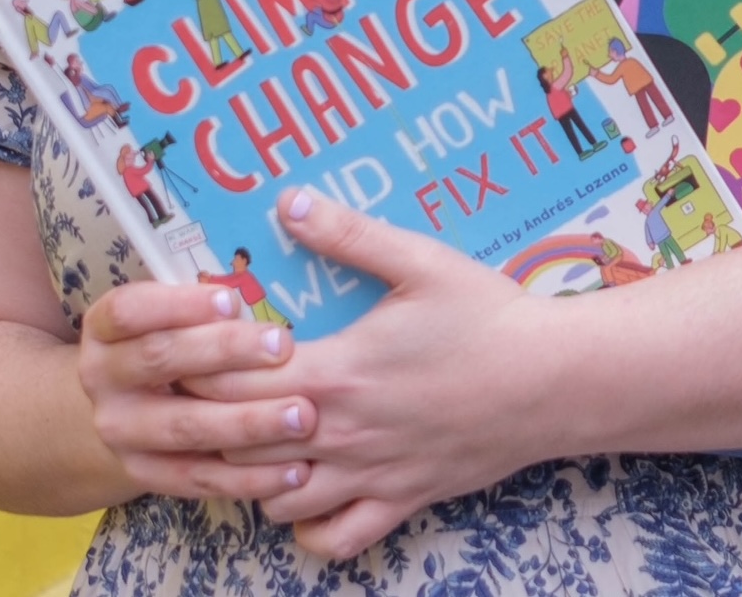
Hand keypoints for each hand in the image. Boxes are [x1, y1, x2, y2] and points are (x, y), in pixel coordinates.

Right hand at [77, 281, 318, 501]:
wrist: (115, 408)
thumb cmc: (163, 340)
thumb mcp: (162, 310)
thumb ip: (200, 294)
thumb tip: (279, 243)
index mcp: (103, 328)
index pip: (130, 310)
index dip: (178, 304)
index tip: (231, 298)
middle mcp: (102, 379)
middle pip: (160, 360)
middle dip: (225, 352)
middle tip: (284, 345)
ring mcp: (121, 431)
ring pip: (185, 427)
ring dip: (248, 422)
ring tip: (303, 415)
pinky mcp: (146, 474)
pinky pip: (199, 479)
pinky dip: (249, 478)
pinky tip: (295, 470)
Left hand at [194, 189, 550, 560]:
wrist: (555, 380)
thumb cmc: (488, 316)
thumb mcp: (420, 261)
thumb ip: (348, 233)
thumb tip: (287, 201)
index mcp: (337, 373)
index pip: (232, 381)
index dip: (197, 365)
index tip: (185, 346)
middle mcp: (342, 435)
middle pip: (238, 445)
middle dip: (207, 420)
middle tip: (198, 391)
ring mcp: (371, 475)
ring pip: (274, 499)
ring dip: (248, 473)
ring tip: (245, 435)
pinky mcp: (402, 501)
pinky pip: (334, 539)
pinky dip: (304, 525)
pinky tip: (301, 489)